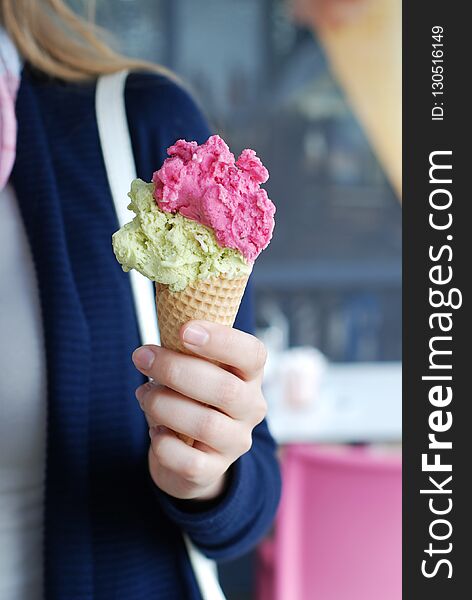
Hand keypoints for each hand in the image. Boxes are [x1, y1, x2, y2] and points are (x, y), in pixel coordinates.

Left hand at [132, 321, 267, 500]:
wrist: (193, 454)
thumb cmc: (192, 398)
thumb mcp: (196, 369)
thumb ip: (186, 350)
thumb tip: (158, 330)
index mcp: (249, 375)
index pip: (253, 354)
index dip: (222, 340)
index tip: (185, 329)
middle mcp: (251, 408)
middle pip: (225, 389)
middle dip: (176, 370)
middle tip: (143, 357)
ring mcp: (235, 442)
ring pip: (205, 425)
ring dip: (163, 404)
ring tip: (143, 395)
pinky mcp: (213, 470)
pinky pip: (187, 460)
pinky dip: (163, 443)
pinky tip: (155, 431)